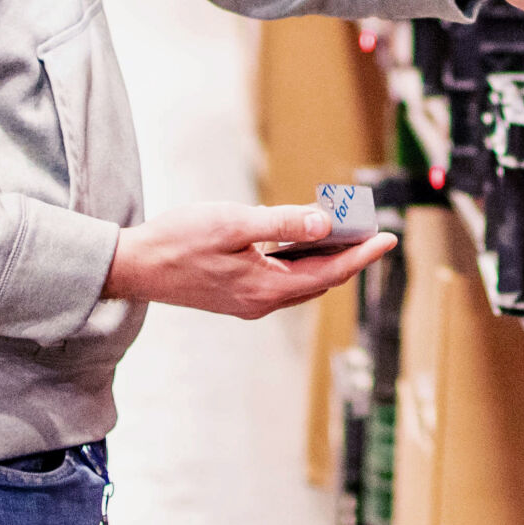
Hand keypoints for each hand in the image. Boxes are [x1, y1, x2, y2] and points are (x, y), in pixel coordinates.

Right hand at [101, 202, 396, 317]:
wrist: (135, 266)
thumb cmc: (179, 240)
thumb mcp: (233, 223)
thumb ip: (281, 223)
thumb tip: (326, 223)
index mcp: (266, 287)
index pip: (330, 272)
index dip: (362, 254)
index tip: (388, 238)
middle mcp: (262, 301)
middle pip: (320, 280)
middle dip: (349, 256)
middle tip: (372, 231)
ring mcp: (249, 301)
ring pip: (302, 282)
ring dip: (325, 259)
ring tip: (347, 234)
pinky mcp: (237, 294)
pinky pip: (282, 280)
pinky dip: (300, 261)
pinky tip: (302, 242)